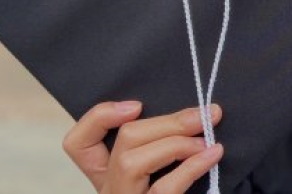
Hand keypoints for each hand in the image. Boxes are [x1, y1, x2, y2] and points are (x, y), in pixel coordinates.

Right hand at [62, 101, 224, 192]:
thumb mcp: (159, 173)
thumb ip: (159, 149)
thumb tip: (190, 116)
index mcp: (107, 178)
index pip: (78, 144)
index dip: (99, 117)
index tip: (135, 106)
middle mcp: (110, 191)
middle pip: (121, 143)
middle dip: (167, 122)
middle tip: (205, 114)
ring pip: (132, 162)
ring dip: (177, 143)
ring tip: (207, 140)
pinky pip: (165, 189)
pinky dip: (191, 167)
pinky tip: (213, 155)